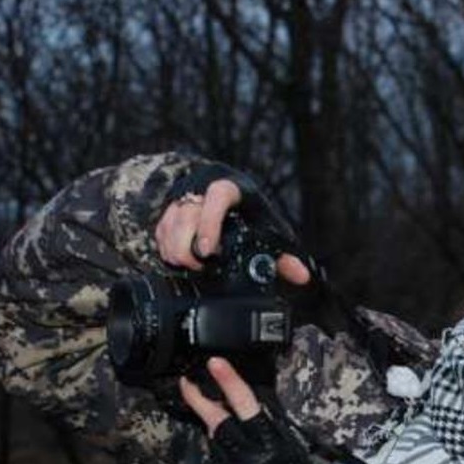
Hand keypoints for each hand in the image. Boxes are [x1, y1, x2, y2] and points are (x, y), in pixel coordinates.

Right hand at [155, 179, 313, 286]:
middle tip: (198, 266)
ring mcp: (187, 195)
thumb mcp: (269, 230)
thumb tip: (302, 276)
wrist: (228, 191)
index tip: (208, 250)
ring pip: (171, 219)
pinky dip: (166, 245)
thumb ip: (285, 255)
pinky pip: (162, 226)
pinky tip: (176, 260)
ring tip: (188, 266)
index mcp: (235, 188)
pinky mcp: (172, 206)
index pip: (219, 195)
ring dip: (175, 247)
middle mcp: (207, 187)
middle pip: (188, 212)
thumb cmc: (252, 213)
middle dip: (187, 244)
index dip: (210, 222)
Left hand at [180, 357, 321, 463]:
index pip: (242, 400)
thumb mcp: (293, 450)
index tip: (215, 363)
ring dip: (209, 419)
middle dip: (197, 398)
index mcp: (262, 434)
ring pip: (214, 434)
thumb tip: (267, 419)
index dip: (228, 380)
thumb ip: (275, 432)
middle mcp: (240, 444)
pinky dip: (220, 444)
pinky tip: (222, 440)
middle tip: (185, 382)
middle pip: (214, 416)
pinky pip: (219, 454)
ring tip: (203, 405)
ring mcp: (227, 461)